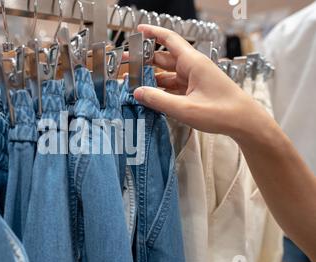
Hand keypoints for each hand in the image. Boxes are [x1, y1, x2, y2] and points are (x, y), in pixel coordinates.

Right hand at [133, 24, 273, 142]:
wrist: (245, 123)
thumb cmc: (222, 112)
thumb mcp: (185, 108)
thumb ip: (159, 100)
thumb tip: (137, 92)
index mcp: (193, 63)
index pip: (169, 40)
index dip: (153, 33)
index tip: (138, 30)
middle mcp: (193, 67)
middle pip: (164, 58)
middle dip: (145, 60)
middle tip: (125, 65)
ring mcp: (195, 79)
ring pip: (168, 73)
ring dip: (152, 77)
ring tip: (133, 83)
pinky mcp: (196, 90)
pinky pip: (174, 86)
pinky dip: (162, 89)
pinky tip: (150, 96)